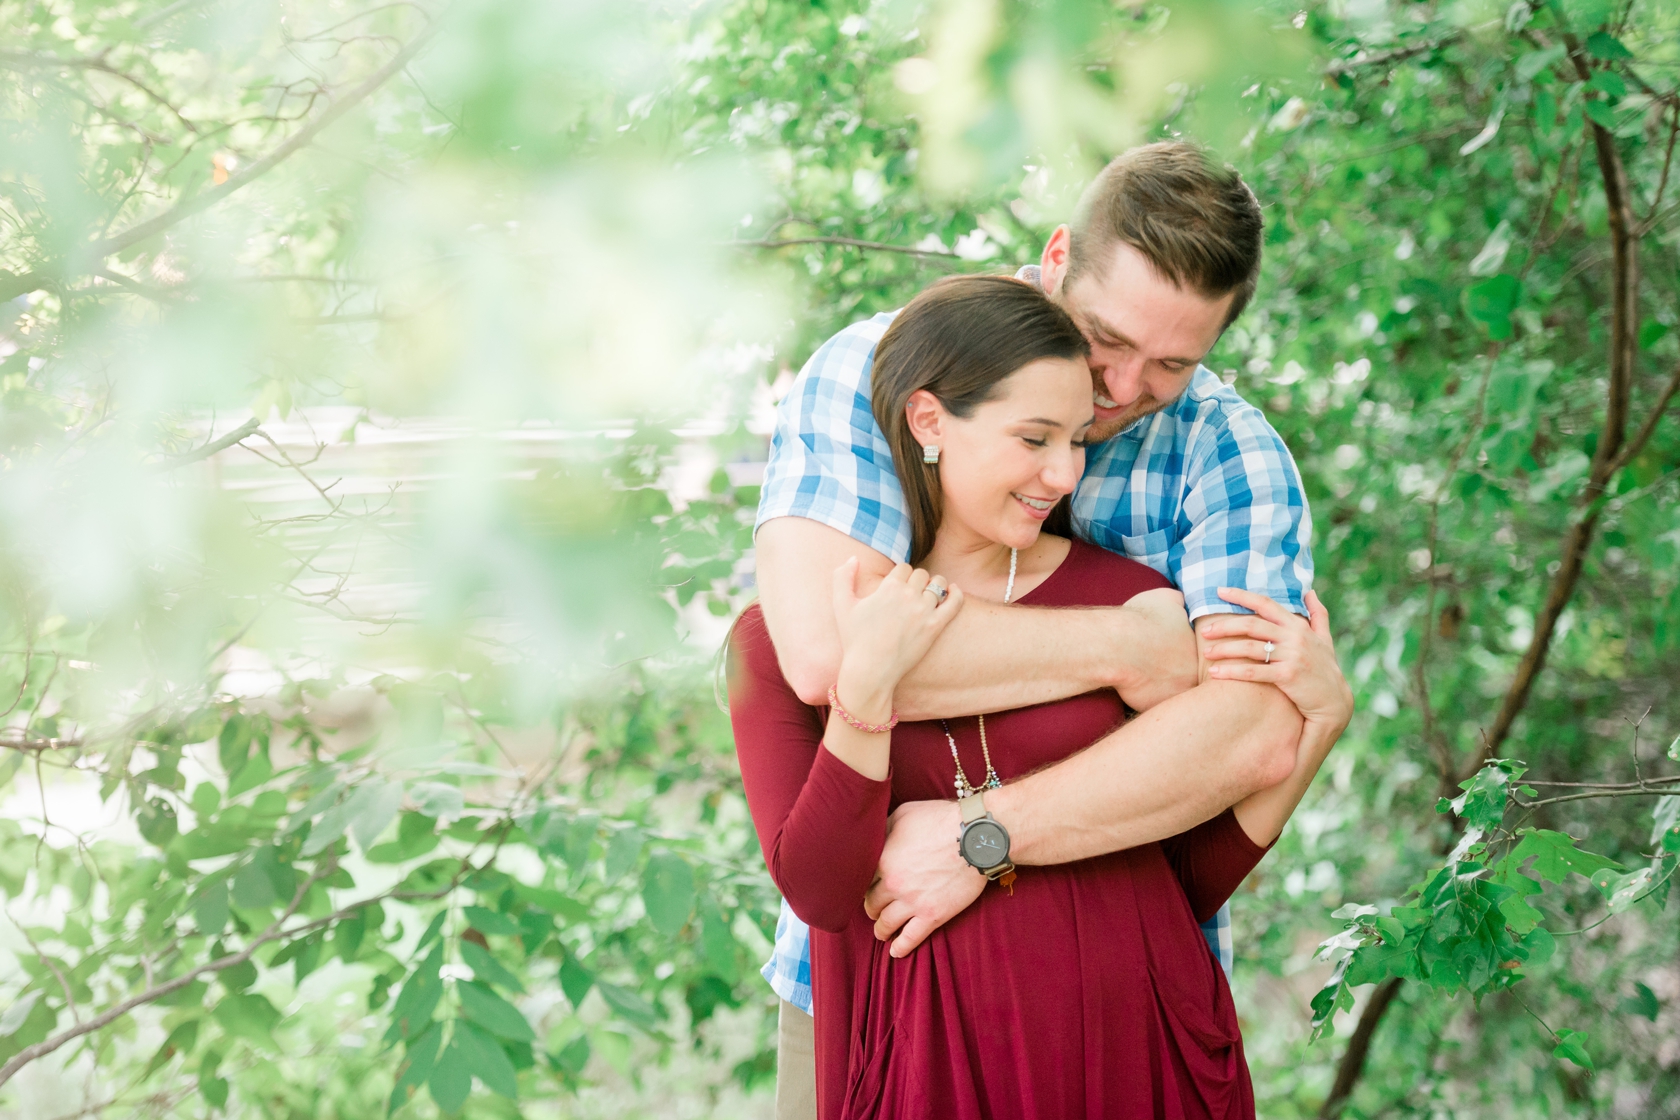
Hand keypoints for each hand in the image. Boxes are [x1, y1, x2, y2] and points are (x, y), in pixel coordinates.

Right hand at [832, 559, 963, 702]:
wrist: (870, 670)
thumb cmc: (854, 639)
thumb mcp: (841, 605)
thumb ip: (842, 576)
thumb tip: (854, 558)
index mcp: (888, 587)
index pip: (904, 567)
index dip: (901, 575)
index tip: (899, 585)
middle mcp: (908, 595)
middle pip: (921, 574)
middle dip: (917, 580)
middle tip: (912, 593)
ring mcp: (924, 611)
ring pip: (938, 585)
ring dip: (934, 586)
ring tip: (929, 594)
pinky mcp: (935, 627)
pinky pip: (954, 603)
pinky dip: (956, 594)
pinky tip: (954, 590)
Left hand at [863, 799, 982, 957]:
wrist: (974, 837)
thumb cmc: (940, 820)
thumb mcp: (904, 814)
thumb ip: (884, 828)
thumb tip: (873, 835)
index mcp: (882, 859)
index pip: (861, 880)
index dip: (862, 884)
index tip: (866, 888)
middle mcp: (892, 884)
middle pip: (871, 904)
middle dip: (871, 907)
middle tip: (874, 908)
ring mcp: (912, 902)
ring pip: (886, 924)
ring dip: (881, 930)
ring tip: (881, 932)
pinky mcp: (933, 915)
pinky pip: (911, 938)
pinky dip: (901, 948)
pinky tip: (895, 952)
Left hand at [1201, 589, 1351, 732]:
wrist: (1334, 703)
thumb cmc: (1326, 669)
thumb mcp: (1325, 639)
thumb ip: (1317, 615)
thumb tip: (1310, 591)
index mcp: (1298, 626)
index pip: (1266, 604)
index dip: (1241, 595)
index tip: (1219, 591)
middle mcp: (1295, 637)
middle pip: (1251, 625)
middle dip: (1224, 626)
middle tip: (1205, 630)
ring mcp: (1292, 656)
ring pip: (1249, 648)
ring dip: (1224, 649)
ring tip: (1206, 653)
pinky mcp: (1288, 676)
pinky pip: (1253, 671)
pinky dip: (1232, 671)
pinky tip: (1215, 673)